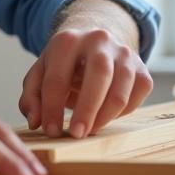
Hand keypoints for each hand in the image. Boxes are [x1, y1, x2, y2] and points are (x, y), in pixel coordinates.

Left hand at [18, 27, 153, 138]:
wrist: (94, 42)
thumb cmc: (64, 64)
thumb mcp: (41, 73)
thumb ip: (31, 97)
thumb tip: (35, 121)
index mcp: (67, 40)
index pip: (58, 78)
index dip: (52, 108)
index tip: (51, 131)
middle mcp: (99, 40)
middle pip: (98, 75)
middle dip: (87, 109)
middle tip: (77, 134)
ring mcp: (124, 53)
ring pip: (120, 89)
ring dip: (105, 116)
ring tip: (90, 130)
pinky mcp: (142, 69)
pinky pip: (136, 96)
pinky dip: (122, 112)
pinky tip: (106, 114)